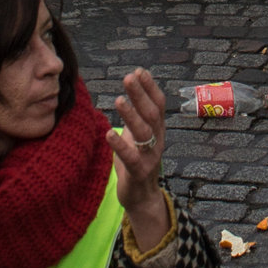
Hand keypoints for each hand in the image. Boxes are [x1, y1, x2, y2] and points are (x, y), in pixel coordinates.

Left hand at [109, 67, 172, 252]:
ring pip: (144, 133)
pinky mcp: (138, 172)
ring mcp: (150, 157)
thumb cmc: (135, 161)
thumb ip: (136, 115)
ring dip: (131, 115)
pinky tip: (109, 133)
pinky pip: (130, 157)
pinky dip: (120, 145)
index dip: (150, 87)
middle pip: (152, 114)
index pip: (158, 104)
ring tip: (118, 100)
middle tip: (128, 78)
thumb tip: (131, 88)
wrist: (141, 196)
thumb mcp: (138, 135)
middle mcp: (157, 140)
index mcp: (157, 130)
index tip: (139, 71)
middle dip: (141, 95)